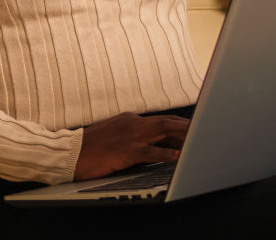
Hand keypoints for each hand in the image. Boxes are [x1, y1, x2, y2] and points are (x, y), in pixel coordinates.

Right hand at [73, 112, 189, 180]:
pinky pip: (151, 152)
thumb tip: (151, 142)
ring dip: (183, 135)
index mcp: (130, 119)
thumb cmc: (90, 147)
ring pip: (163, 132)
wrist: (69, 152)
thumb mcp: (113, 134)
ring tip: (200, 137)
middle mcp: (133, 123)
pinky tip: (179, 156)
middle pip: (166, 122)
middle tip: (207, 127)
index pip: (161, 120)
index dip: (179, 124)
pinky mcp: (126, 151)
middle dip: (187, 126)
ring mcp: (130, 136)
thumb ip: (132, 134)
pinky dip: (166, 153)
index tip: (195, 126)